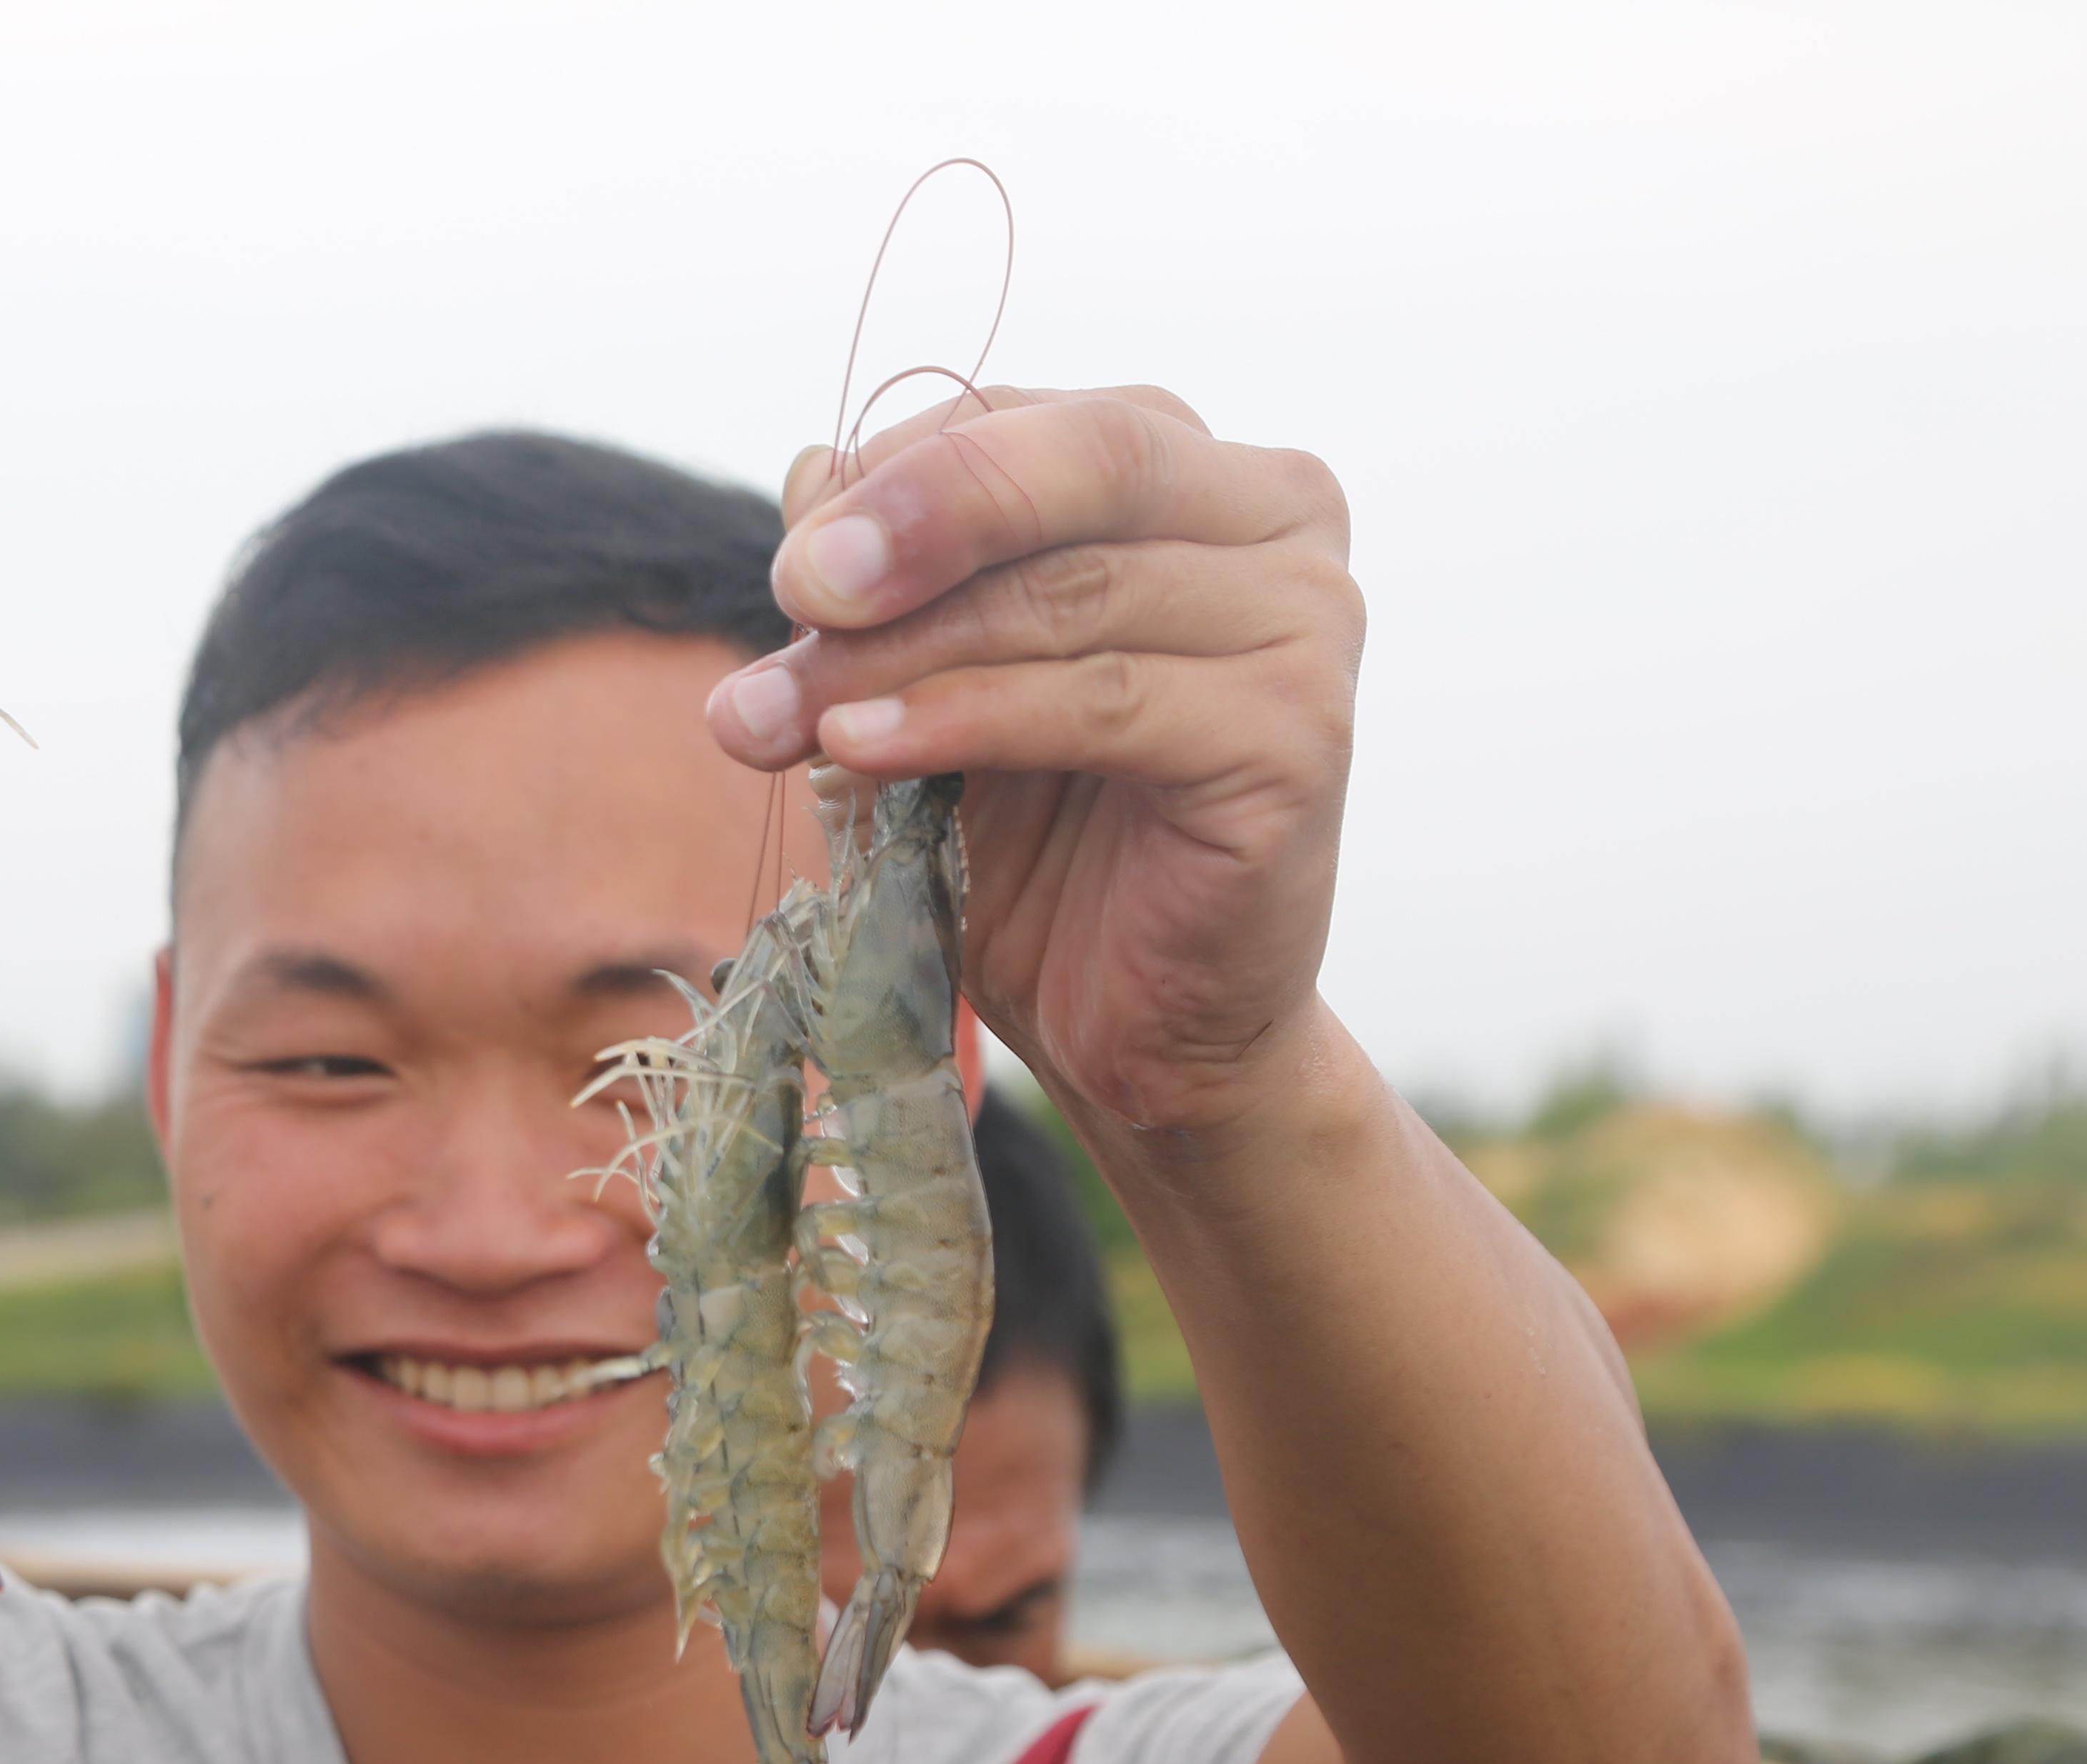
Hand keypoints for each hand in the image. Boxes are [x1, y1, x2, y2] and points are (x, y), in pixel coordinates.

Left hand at [700, 387, 1361, 1136]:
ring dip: (905, 652)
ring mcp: (1307, 623)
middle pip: (1083, 461)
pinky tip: (864, 749)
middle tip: (794, 585)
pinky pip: (1103, 702)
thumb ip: (882, 585)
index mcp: (1195, 473)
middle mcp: (1278, 518)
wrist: (1141, 1022)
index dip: (894, 477)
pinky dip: (966, 720)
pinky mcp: (1296, 738)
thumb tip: (805, 468)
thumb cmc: (1040, 840)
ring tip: (779, 716)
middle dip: (916, 518)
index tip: (786, 567)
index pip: (1029, 418)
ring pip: (1076, 594)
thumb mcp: (929, 687)